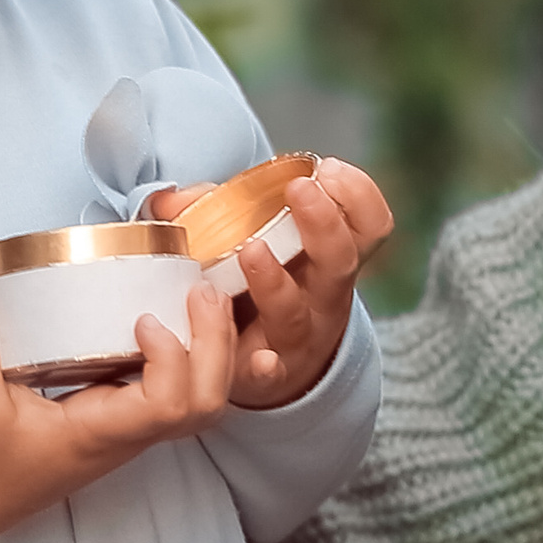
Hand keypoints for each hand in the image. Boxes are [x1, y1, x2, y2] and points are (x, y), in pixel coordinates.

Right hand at [0, 284, 237, 542]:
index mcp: (99, 434)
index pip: (169, 405)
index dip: (173, 358)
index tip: (144, 319)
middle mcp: (125, 436)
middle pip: (205, 405)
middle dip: (217, 346)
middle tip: (202, 291)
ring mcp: (127, 431)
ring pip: (199, 402)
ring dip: (211, 351)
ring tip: (201, 300)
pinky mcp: (117, 421)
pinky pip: (176, 393)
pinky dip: (189, 356)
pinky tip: (172, 319)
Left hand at [147, 158, 393, 408]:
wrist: (258, 362)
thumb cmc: (254, 286)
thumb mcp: (250, 240)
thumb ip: (216, 211)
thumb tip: (174, 201)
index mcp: (326, 258)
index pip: (368, 225)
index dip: (358, 195)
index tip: (328, 169)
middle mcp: (321, 297)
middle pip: (339, 261)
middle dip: (324, 223)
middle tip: (300, 189)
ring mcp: (295, 337)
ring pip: (295, 311)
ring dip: (276, 281)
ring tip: (251, 251)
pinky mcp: (263, 374)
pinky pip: (269, 373)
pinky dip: (266, 367)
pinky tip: (263, 359)